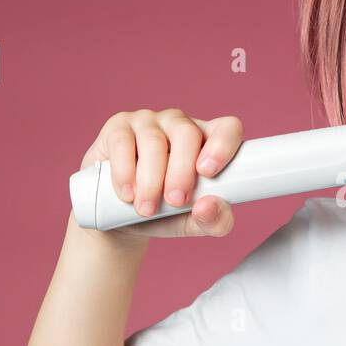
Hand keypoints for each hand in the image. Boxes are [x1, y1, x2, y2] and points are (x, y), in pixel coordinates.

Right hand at [78, 109, 242, 239]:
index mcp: (207, 141)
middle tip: (175, 201)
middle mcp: (179, 124)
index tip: (208, 173)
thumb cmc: (166, 213)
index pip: (227, 128)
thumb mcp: (193, 223)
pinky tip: (127, 193)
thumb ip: (214, 220)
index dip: (223, 144)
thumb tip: (209, 207)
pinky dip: (125, 171)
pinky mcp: (118, 127)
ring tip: (147, 209)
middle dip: (181, 171)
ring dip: (151, 179)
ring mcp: (148, 122)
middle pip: (187, 133)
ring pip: (153, 140)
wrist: (121, 219)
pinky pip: (122, 142)